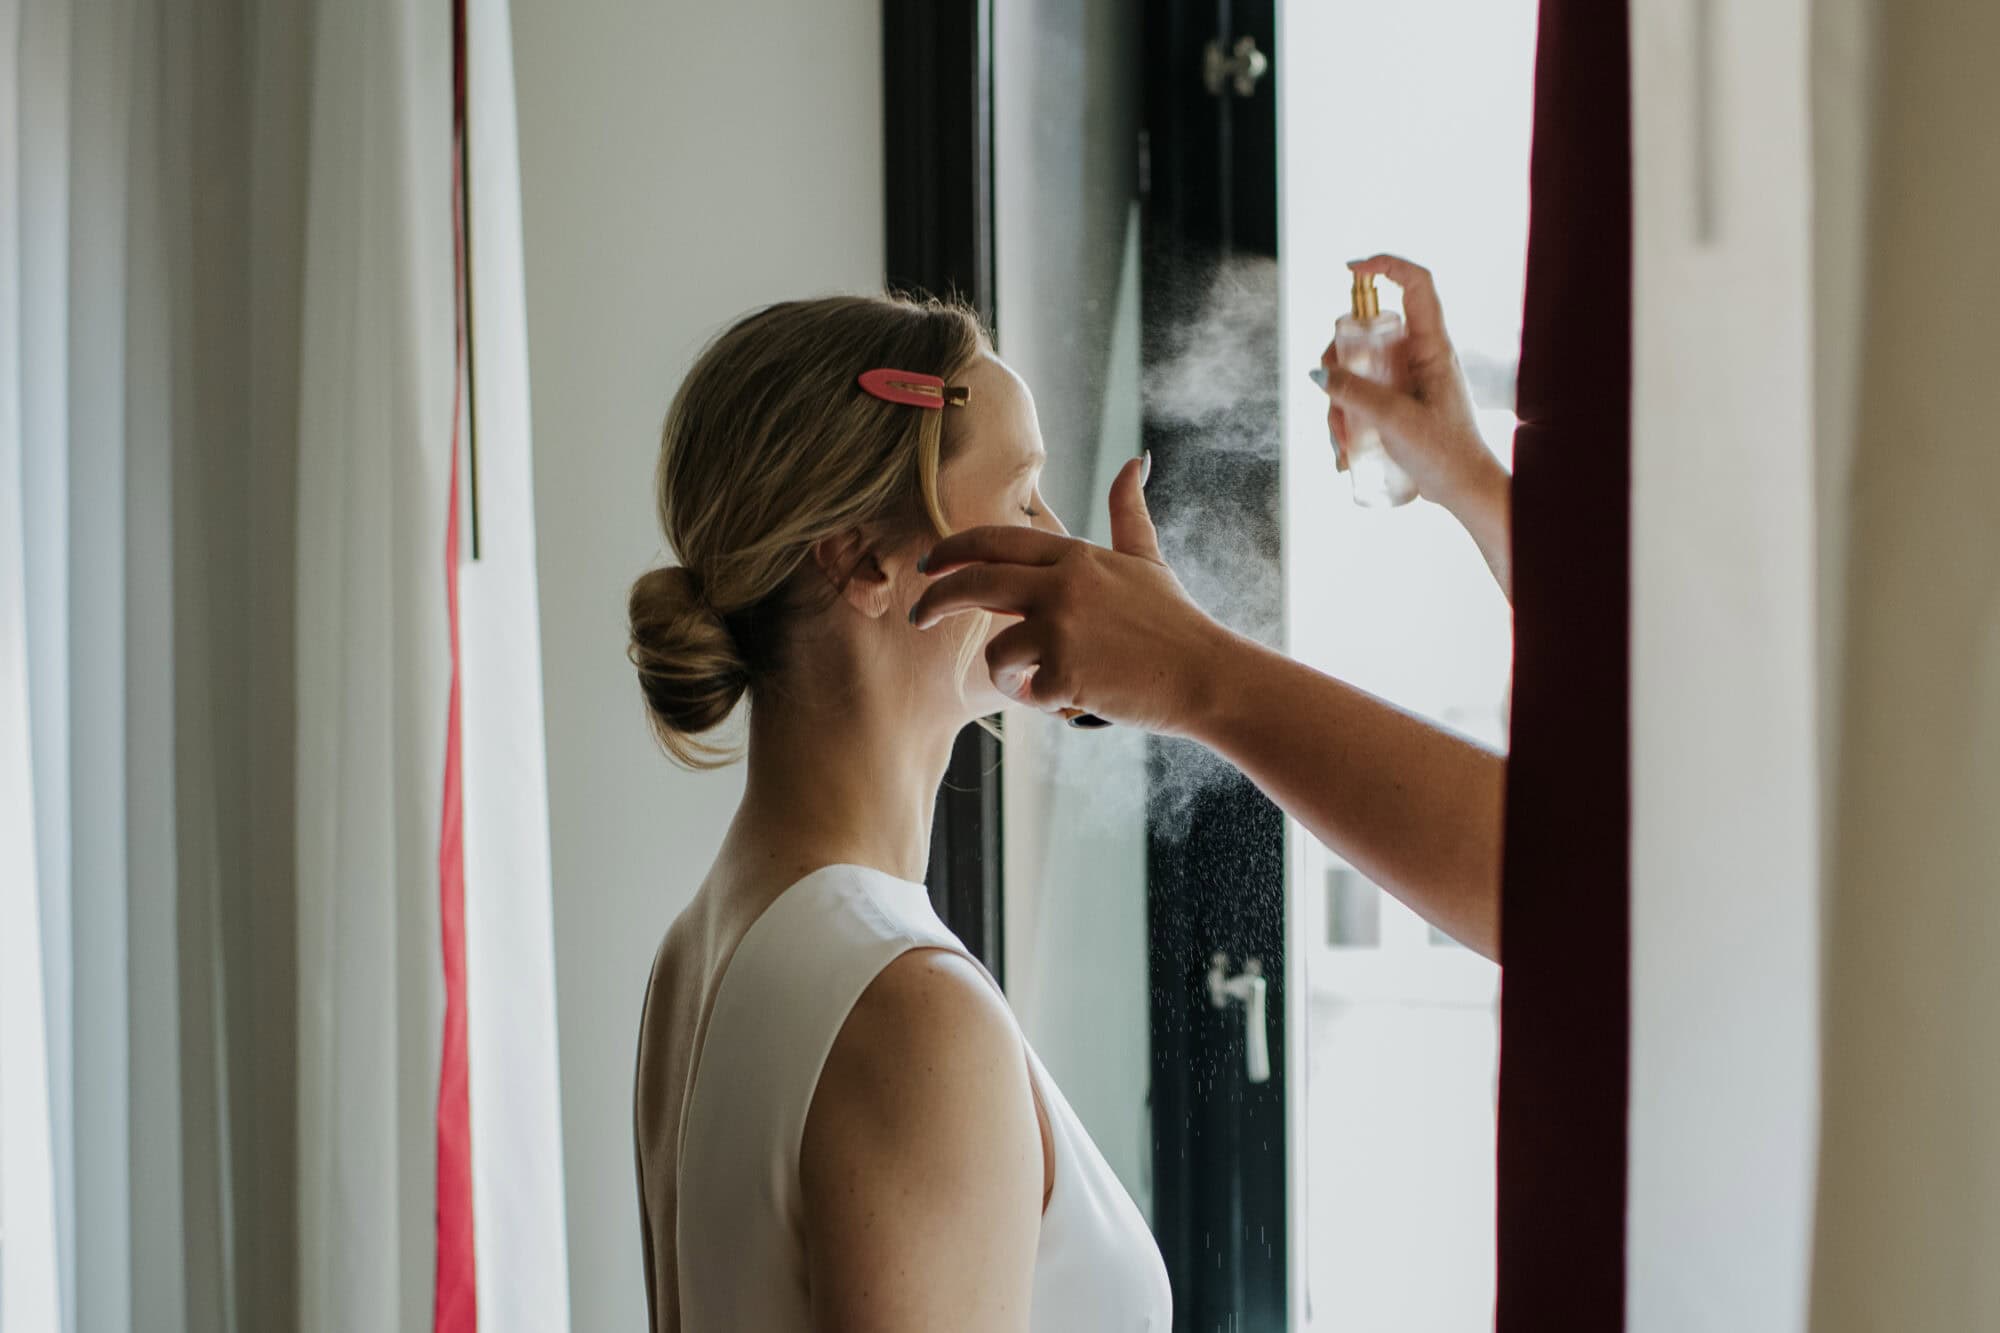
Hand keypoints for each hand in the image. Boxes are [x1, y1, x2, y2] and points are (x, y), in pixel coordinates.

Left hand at [910, 457, 1232, 735]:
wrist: (1204, 675)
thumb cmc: (1175, 621)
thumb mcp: (1148, 558)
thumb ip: (1129, 511)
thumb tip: (1137, 461)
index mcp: (1075, 556)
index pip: (996, 542)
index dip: (953, 550)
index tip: (927, 564)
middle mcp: (1062, 585)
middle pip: (974, 583)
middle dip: (936, 599)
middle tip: (919, 616)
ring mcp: (1060, 629)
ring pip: (997, 652)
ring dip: (1009, 672)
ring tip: (1040, 681)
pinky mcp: (1063, 673)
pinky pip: (1026, 691)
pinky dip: (1041, 700)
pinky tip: (1072, 697)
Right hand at [1320, 255, 1506, 515]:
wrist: (1465, 489)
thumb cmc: (1444, 452)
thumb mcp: (1394, 420)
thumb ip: (1354, 393)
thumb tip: (1319, 373)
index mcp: (1432, 346)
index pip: (1416, 284)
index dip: (1386, 265)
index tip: (1351, 269)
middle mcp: (1420, 356)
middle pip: (1369, 331)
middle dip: (1339, 360)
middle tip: (1328, 389)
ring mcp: (1409, 380)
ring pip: (1360, 369)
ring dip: (1340, 400)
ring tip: (1341, 440)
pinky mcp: (1400, 403)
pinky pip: (1364, 396)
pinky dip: (1349, 417)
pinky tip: (1346, 450)